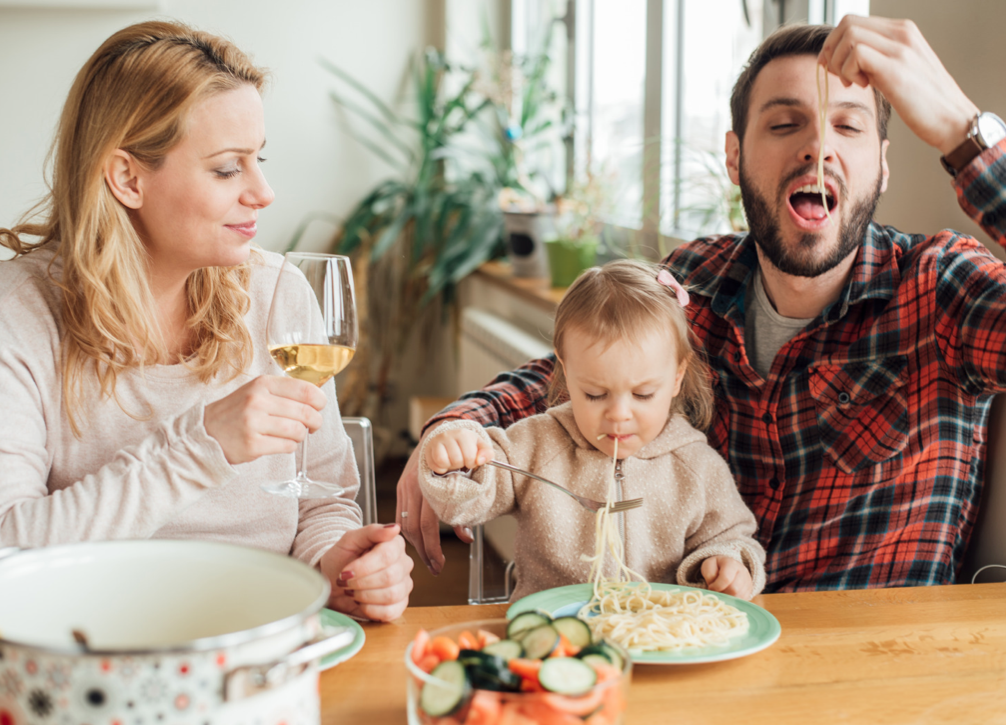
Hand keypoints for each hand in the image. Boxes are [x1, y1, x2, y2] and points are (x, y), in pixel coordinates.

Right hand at [203, 375, 326, 464]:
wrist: (204, 434)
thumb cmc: (236, 413)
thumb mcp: (255, 392)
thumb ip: (283, 392)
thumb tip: (316, 398)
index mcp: (262, 384)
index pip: (305, 390)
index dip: (319, 401)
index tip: (319, 407)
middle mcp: (258, 401)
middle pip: (306, 412)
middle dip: (315, 422)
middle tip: (313, 426)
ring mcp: (254, 423)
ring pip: (298, 430)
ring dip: (301, 436)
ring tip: (293, 435)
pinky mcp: (253, 444)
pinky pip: (287, 446)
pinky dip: (290, 446)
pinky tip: (280, 443)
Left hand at [320, 523, 414, 621]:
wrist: (332, 583)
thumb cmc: (340, 560)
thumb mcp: (349, 541)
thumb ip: (371, 532)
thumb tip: (395, 528)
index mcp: (394, 544)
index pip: (387, 555)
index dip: (364, 567)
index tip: (345, 572)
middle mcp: (403, 564)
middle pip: (390, 576)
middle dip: (362, 583)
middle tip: (346, 582)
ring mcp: (404, 585)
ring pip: (392, 595)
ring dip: (365, 596)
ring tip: (353, 592)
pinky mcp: (399, 605)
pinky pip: (392, 612)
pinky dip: (371, 610)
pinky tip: (361, 604)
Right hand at [396, 440, 472, 575]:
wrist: (442, 431)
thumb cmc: (460, 455)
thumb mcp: (469, 479)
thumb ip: (466, 510)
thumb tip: (467, 538)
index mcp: (432, 485)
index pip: (428, 525)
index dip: (433, 548)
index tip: (440, 564)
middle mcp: (415, 486)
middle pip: (413, 529)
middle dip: (424, 552)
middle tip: (435, 568)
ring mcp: (405, 486)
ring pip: (404, 524)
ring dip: (416, 544)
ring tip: (428, 559)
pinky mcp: (402, 486)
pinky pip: (401, 514)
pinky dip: (409, 531)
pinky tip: (418, 541)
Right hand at [424, 429, 493, 473]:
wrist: (450, 438)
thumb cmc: (467, 445)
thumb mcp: (480, 446)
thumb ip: (487, 453)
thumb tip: (480, 460)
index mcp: (463, 433)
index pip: (470, 456)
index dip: (472, 463)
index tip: (471, 460)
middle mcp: (447, 435)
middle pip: (456, 460)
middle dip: (461, 464)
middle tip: (461, 460)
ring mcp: (436, 442)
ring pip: (443, 462)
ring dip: (450, 466)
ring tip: (452, 461)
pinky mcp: (428, 450)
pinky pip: (434, 466)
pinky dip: (441, 469)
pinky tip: (445, 463)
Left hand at [701, 556, 752, 598]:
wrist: (728, 567)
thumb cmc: (716, 566)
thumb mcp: (708, 565)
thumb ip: (709, 575)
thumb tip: (713, 588)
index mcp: (731, 564)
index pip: (726, 578)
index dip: (717, 586)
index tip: (711, 587)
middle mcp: (743, 572)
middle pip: (734, 589)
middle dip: (723, 593)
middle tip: (717, 591)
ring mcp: (748, 582)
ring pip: (738, 597)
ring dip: (727, 598)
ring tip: (722, 592)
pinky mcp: (749, 591)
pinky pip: (741, 601)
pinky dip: (732, 601)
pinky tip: (727, 595)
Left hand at [819, 15, 978, 154]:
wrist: (951, 119)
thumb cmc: (923, 101)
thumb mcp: (895, 71)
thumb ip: (874, 59)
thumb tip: (843, 58)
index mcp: (902, 31)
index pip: (854, 22)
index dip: (835, 44)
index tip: (834, 67)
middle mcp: (902, 32)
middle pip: (847, 23)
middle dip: (832, 51)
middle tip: (839, 76)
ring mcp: (900, 47)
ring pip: (849, 35)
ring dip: (840, 62)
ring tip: (853, 83)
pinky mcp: (896, 67)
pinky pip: (856, 54)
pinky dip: (849, 71)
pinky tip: (863, 86)